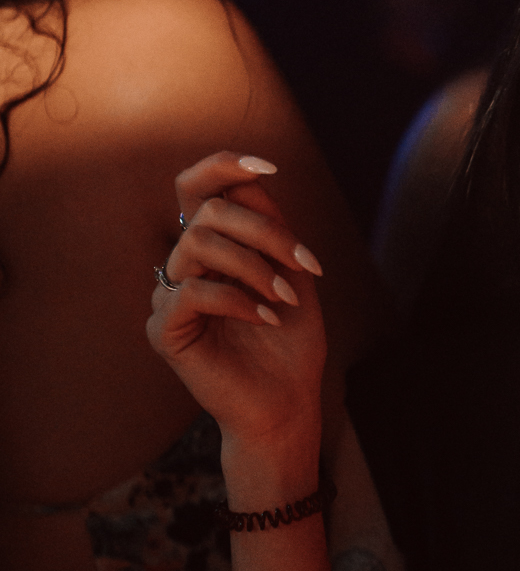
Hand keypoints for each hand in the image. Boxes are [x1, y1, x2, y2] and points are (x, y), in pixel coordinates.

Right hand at [146, 151, 326, 457]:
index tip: (269, 166)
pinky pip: (190, 292)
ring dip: (253, 266)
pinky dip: (236, 299)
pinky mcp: (164, 331)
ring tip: (286, 299)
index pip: (196, 188)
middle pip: (209, 211)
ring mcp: (169, 297)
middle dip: (265, 231)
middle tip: (304, 266)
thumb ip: (270, 225)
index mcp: (212, 248)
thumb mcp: (291, 273)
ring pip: (197, 243)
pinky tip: (266, 318)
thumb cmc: (292, 342)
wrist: (288, 403)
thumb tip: (252, 176)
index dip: (223, 166)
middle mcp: (185, 266)